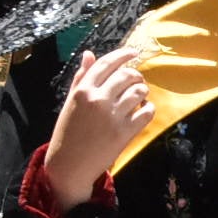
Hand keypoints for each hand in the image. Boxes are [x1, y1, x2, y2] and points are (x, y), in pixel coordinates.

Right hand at [42, 46, 155, 210]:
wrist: (70, 164)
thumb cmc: (68, 131)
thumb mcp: (71, 102)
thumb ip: (82, 77)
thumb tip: (90, 54)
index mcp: (83, 90)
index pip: (108, 63)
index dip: (124, 55)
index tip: (134, 53)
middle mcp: (98, 99)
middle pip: (127, 75)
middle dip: (135, 76)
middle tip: (135, 81)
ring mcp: (113, 115)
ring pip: (140, 91)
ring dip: (142, 92)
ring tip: (137, 97)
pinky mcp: (125, 131)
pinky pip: (147, 111)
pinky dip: (148, 108)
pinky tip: (142, 110)